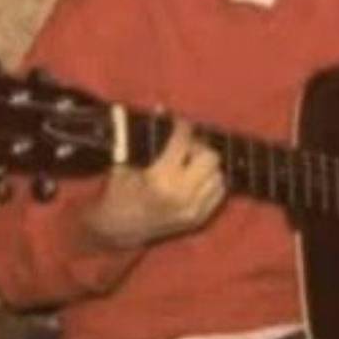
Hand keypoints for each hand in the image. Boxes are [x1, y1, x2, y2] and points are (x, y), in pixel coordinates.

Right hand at [83, 119, 226, 246]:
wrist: (119, 228)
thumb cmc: (119, 191)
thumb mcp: (126, 161)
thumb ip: (145, 137)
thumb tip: (162, 109)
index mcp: (160, 179)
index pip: (183, 142)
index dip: (182, 127)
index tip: (179, 122)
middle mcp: (181, 195)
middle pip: (210, 157)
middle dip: (198, 147)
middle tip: (185, 146)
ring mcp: (193, 210)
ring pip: (218, 175)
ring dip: (206, 165)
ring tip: (190, 162)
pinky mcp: (199, 219)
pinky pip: (219, 192)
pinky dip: (210, 181)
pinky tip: (195, 178)